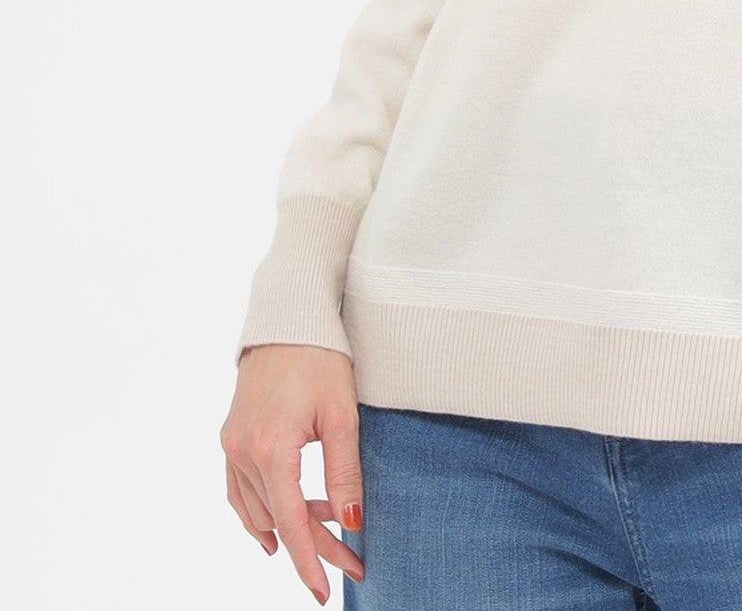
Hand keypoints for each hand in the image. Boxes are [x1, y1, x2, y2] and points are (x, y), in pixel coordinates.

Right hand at [221, 343, 366, 603]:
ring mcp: (231, 446)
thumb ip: (344, 471)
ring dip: (293, 524)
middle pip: (280, 519)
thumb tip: (353, 522)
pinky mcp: (230, 438)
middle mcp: (243, 452)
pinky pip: (240, 491)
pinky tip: (276, 529)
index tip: (325, 591)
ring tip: (331, 530)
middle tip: (352, 564)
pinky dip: (260, 512)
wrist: (288, 317)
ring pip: (259, 508)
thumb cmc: (321, 359)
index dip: (310, 560)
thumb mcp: (342, 414)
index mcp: (272, 448)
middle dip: (315, 545)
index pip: (291, 522)